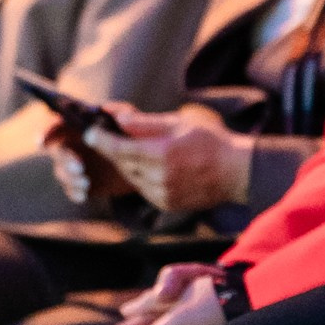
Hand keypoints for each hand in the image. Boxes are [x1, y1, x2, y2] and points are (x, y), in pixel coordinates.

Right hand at [45, 104, 132, 207]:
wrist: (144, 165)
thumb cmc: (135, 135)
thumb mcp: (133, 120)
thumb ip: (122, 113)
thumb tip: (104, 108)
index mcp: (80, 126)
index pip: (56, 126)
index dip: (46, 132)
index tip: (42, 142)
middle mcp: (73, 145)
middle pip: (57, 151)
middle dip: (65, 160)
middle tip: (79, 167)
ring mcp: (75, 165)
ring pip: (61, 172)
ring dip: (70, 178)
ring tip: (85, 182)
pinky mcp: (81, 182)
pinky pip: (71, 189)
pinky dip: (75, 192)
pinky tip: (83, 195)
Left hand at [86, 104, 251, 216]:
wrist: (236, 172)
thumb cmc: (211, 141)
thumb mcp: (180, 122)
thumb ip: (147, 123)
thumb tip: (119, 119)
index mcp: (162, 154)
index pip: (119, 149)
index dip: (101, 141)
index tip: (89, 133)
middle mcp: (159, 178)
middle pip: (123, 164)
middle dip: (115, 150)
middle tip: (110, 137)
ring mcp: (162, 194)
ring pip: (132, 178)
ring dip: (129, 164)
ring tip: (139, 150)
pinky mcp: (166, 204)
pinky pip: (144, 189)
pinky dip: (143, 177)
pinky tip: (155, 167)